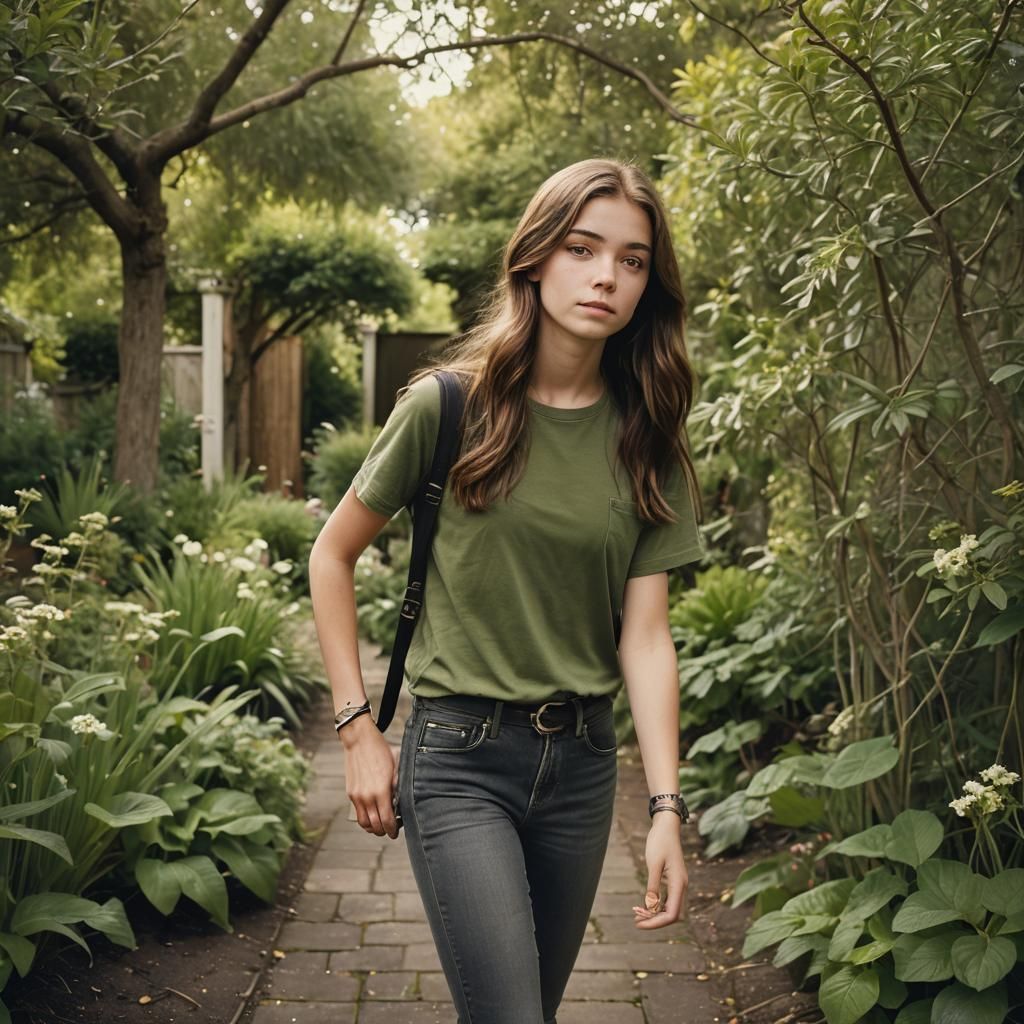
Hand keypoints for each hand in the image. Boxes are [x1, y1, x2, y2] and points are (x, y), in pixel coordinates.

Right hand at [339, 714, 400, 838]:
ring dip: (373, 828)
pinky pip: (357, 813)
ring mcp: (357, 795)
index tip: (396, 832)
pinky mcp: (350, 792)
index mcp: (381, 790)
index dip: (393, 829)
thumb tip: (402, 802)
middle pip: (375, 826)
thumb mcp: (396, 767)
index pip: (387, 820)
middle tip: (391, 830)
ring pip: (364, 823)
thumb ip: (398, 786)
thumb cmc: (381, 751)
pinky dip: (365, 819)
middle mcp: (367, 796)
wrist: (360, 740)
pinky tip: (372, 815)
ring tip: (380, 826)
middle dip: (384, 832)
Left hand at [632, 812, 687, 927]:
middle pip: (673, 915)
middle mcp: (681, 886)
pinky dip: (656, 905)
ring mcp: (678, 883)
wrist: (666, 826)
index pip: (671, 914)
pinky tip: (644, 905)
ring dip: (655, 914)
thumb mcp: (653, 863)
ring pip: (670, 908)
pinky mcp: (673, 880)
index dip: (656, 923)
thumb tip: (650, 907)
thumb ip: (653, 886)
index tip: (639, 923)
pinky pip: (667, 899)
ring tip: (637, 913)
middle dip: (656, 921)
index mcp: (679, 884)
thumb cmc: (659, 842)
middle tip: (636, 918)